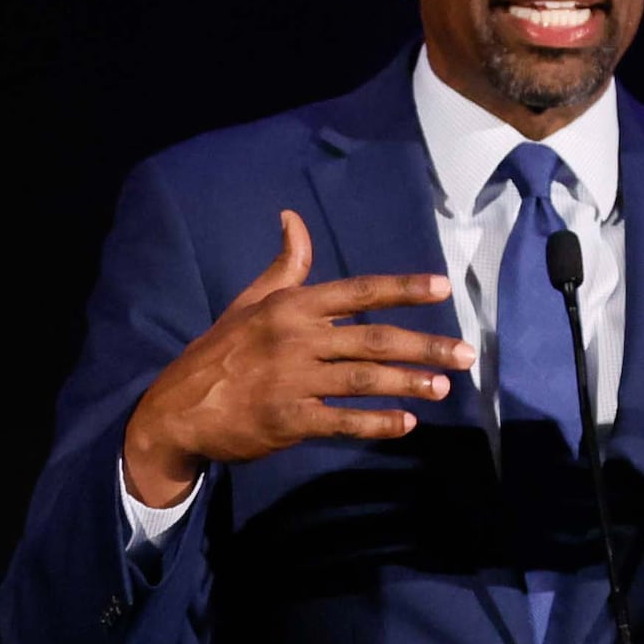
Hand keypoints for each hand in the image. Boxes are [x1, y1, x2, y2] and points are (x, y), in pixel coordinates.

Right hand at [120, 210, 472, 505]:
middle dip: (425, 346)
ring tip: (442, 386)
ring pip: (365, 379)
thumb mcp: (250, 302)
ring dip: (408, 383)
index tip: (442, 287)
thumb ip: (285, 267)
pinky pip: (343, 420)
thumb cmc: (220, 352)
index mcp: (291, 306)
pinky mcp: (288, 420)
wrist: (177, 409)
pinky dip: (377, 423)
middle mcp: (296, 339)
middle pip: (374, 338)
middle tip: (465, 355)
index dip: (402, 289)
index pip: (358, 291)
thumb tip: (293, 219)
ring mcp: (293, 381)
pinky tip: (406, 423)